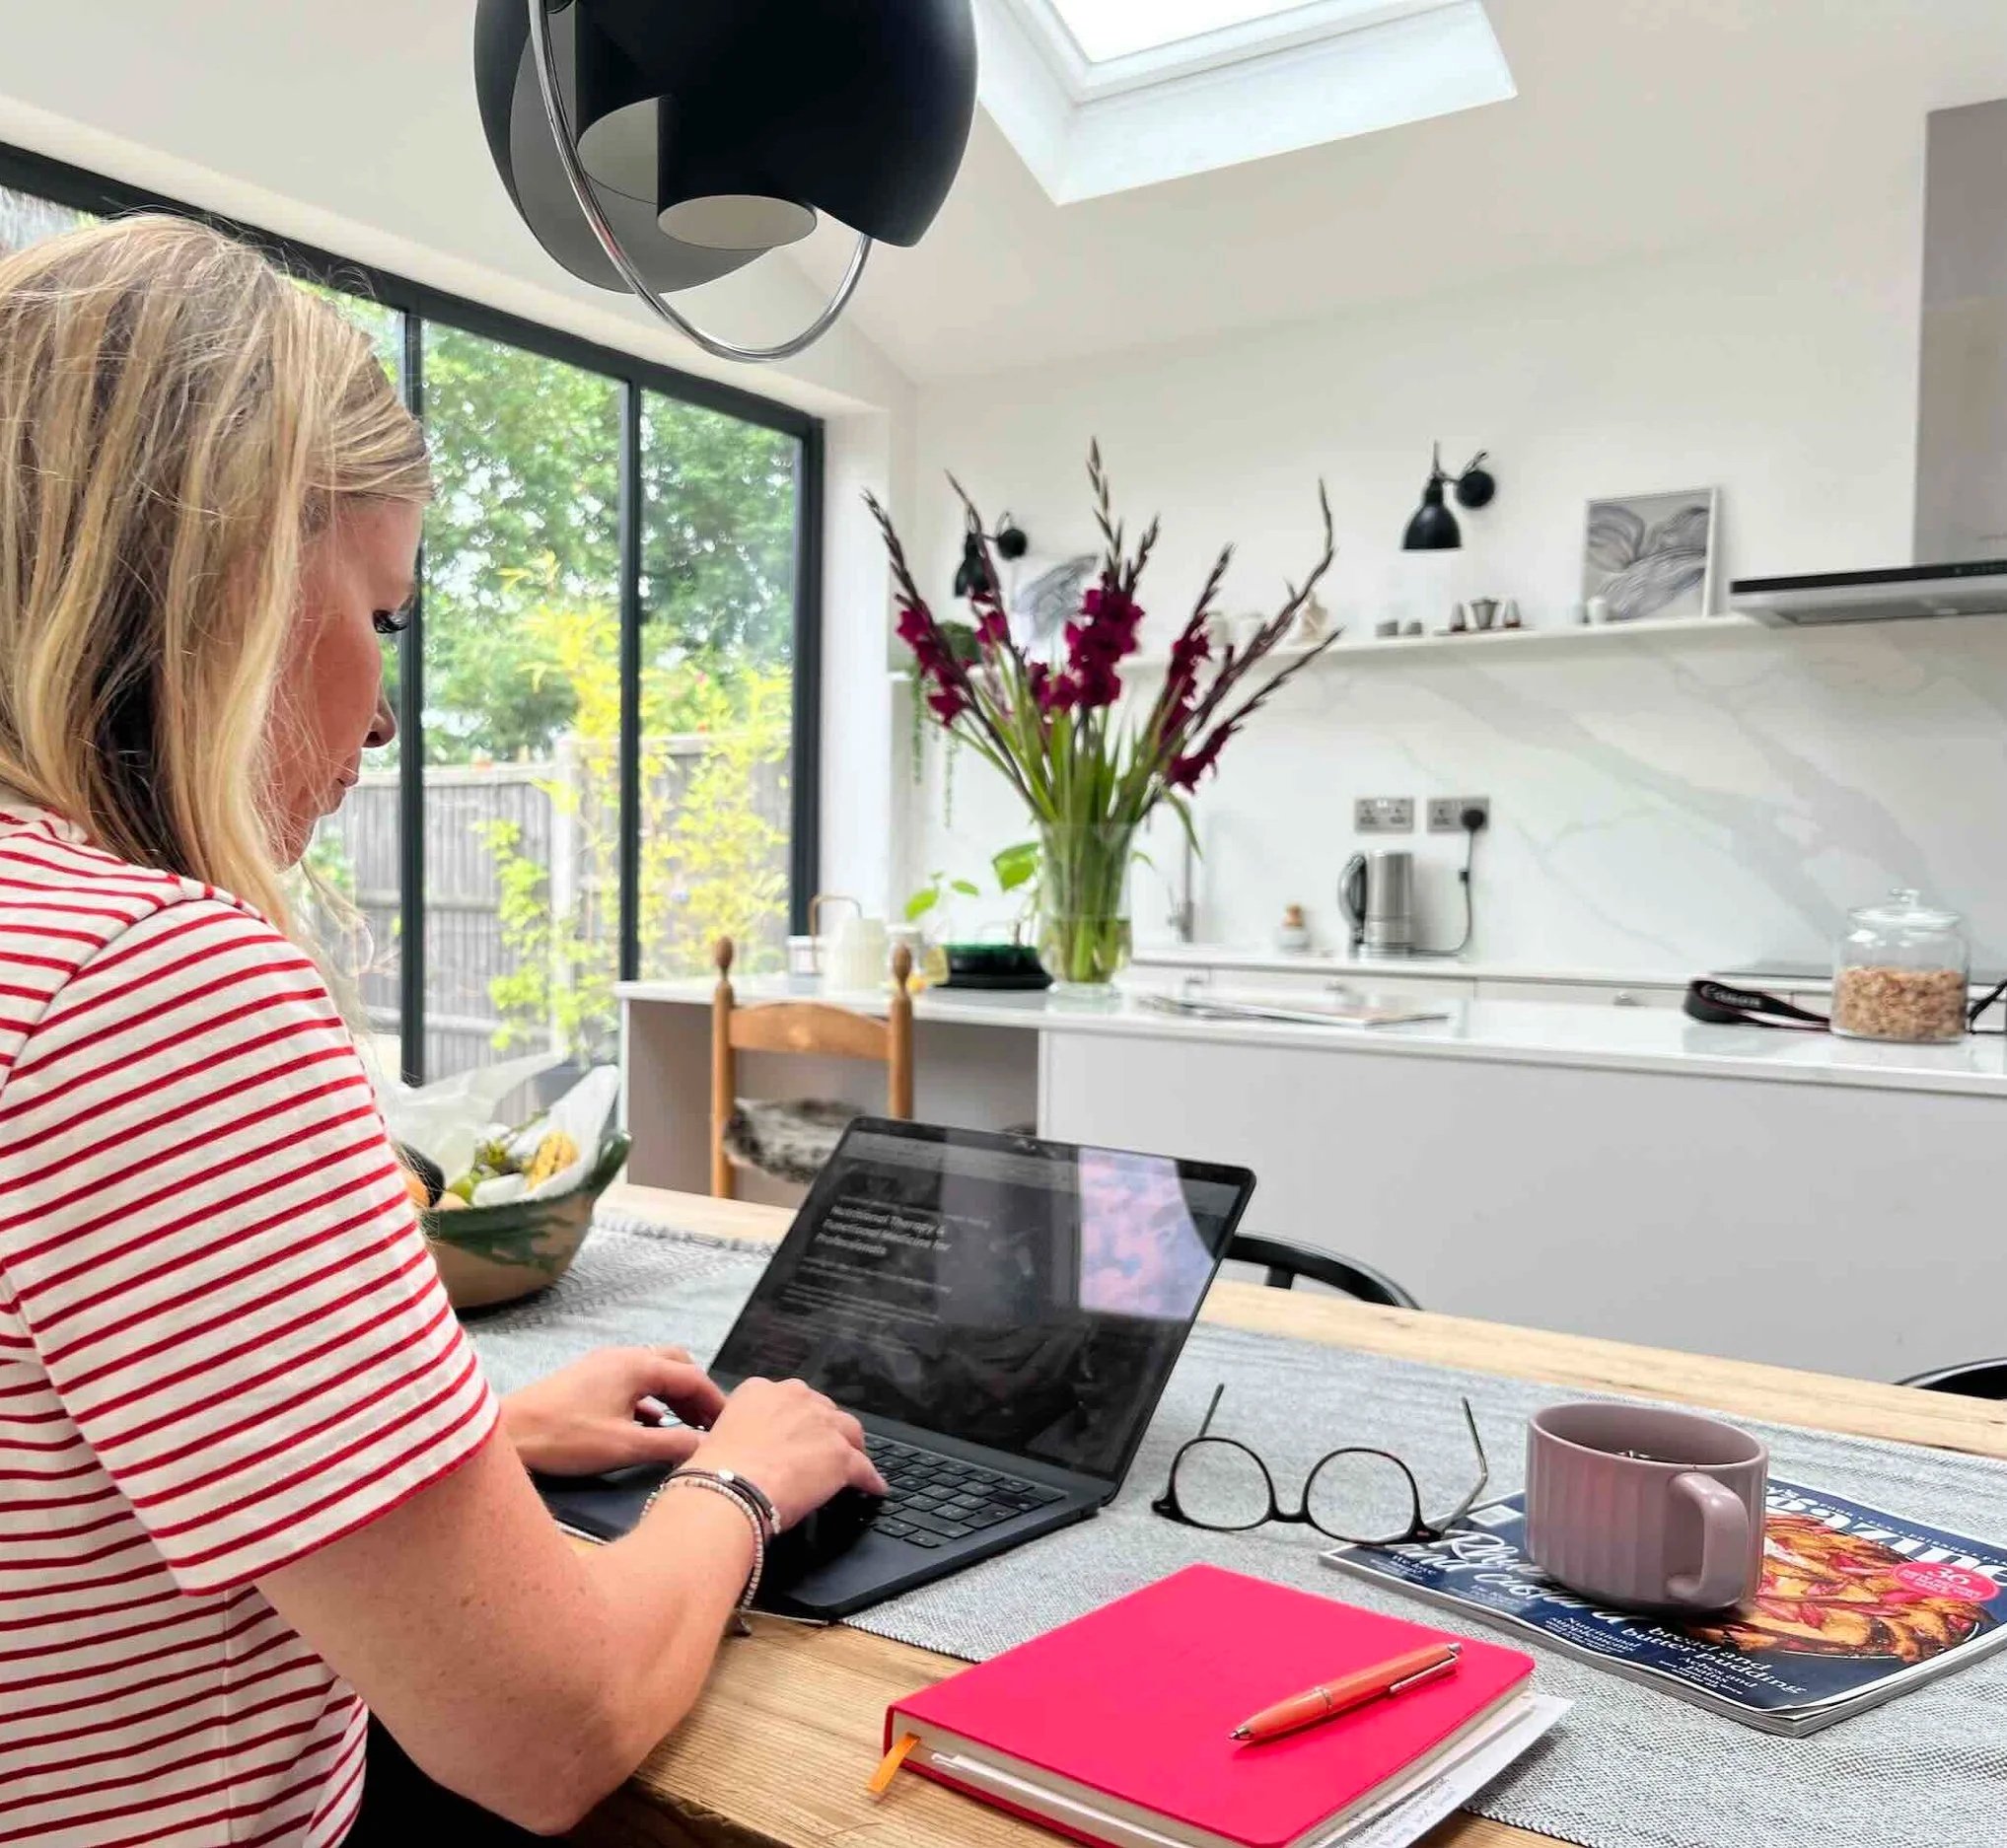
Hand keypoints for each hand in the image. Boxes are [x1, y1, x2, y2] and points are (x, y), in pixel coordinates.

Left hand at [501, 1346, 726, 1477]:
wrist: (506, 1433)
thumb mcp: (624, 1447)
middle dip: (696, 1393)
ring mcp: (603, 1365)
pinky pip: (632, 1382)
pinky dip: (650, 1400)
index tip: (732, 1426)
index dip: (716, 1401)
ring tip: (686, 1427)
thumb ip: (671, 1444)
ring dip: (673, 1396)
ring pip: (652, 1373)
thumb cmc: (565, 1438)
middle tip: (710, 1424)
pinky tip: (650, 1425)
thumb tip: (709, 1448)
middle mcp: (624, 1356)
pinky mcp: (587, 1379)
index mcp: (637, 1364)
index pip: (692, 1376)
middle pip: (675, 1365)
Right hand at [692, 1377, 887, 1530]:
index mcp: (760, 1391)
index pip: (789, 1399)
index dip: (796, 1419)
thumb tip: (742, 1449)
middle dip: (825, 1429)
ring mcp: (822, 1425)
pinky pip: (864, 1468)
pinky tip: (873, 1487)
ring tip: (854, 1461)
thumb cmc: (715, 1472)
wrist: (728, 1490)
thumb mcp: (717, 1436)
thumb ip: (738, 1432)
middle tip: (822, 1450)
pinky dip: (869, 1479)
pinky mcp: (841, 1455)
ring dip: (852, 1447)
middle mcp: (795, 1399)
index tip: (797, 1432)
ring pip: (849, 1431)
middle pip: (823, 1411)